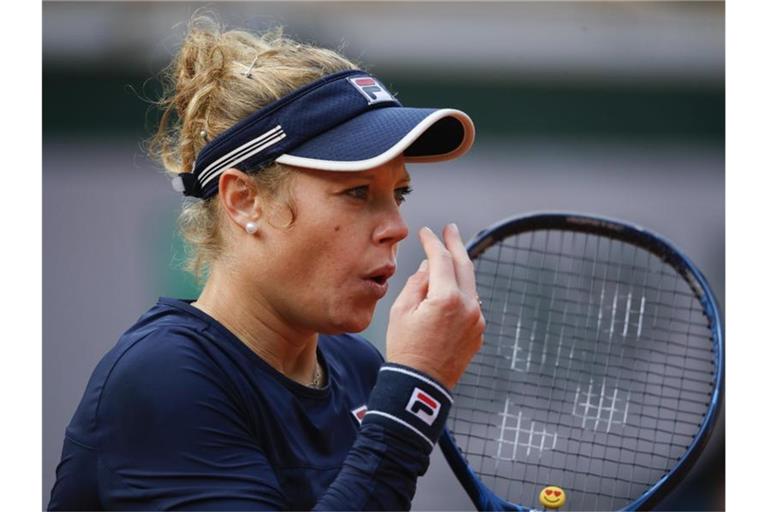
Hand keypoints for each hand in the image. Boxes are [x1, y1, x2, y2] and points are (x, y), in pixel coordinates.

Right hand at [386, 223, 484, 388]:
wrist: (420, 386)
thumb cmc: (405, 350)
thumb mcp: (401, 311)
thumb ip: (416, 284)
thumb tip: (426, 268)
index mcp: (446, 298)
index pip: (441, 259)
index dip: (433, 242)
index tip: (426, 232)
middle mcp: (468, 306)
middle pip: (465, 265)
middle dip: (456, 244)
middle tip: (450, 229)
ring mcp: (477, 320)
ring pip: (470, 284)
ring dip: (460, 269)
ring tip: (450, 256)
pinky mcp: (478, 333)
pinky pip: (471, 304)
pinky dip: (462, 292)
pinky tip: (451, 288)